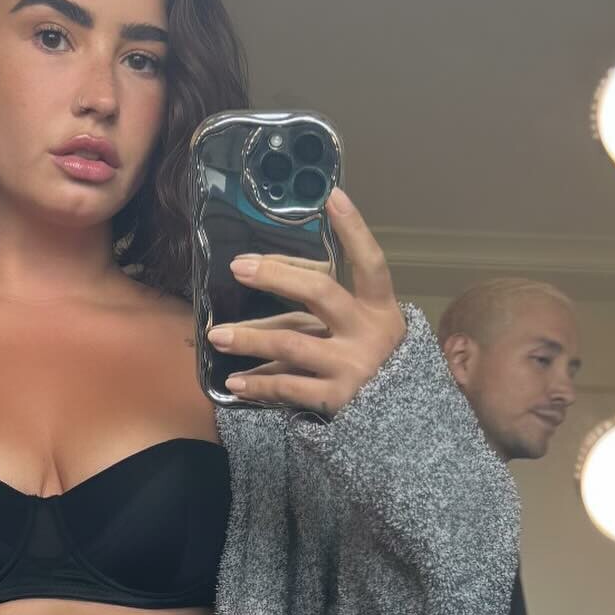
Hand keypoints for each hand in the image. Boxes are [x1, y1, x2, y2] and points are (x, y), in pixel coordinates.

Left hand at [207, 188, 404, 416]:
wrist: (398, 418)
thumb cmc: (366, 359)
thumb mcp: (359, 325)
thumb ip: (322, 304)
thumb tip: (265, 270)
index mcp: (379, 307)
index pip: (370, 262)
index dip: (354, 229)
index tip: (332, 196)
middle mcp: (368, 332)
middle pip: (320, 293)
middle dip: (277, 276)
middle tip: (239, 266)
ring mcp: (352, 367)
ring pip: (291, 344)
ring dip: (250, 338)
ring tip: (216, 335)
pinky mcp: (336, 399)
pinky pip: (288, 387)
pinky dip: (258, 385)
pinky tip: (234, 382)